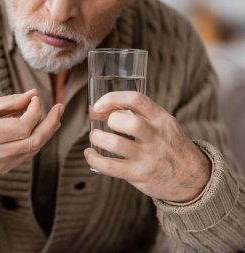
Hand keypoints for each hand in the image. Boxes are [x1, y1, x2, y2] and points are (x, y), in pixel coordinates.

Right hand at [0, 89, 63, 174]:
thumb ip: (10, 102)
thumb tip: (34, 94)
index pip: (22, 127)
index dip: (34, 112)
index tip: (35, 98)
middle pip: (33, 141)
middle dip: (50, 123)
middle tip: (60, 108)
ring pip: (33, 149)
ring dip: (47, 132)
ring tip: (55, 116)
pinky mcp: (3, 169)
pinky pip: (26, 154)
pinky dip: (36, 140)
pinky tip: (41, 128)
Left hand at [84, 91, 210, 202]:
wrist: (195, 180)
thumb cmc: (172, 148)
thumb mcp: (164, 126)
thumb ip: (141, 116)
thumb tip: (108, 110)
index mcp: (162, 119)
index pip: (136, 100)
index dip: (113, 98)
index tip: (99, 104)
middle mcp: (156, 137)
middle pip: (129, 122)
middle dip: (109, 119)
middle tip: (103, 124)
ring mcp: (148, 157)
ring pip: (115, 144)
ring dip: (97, 138)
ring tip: (95, 137)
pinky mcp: (139, 175)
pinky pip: (110, 167)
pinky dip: (94, 159)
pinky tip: (90, 154)